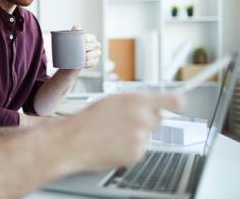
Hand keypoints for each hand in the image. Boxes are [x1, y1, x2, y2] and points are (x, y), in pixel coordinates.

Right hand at [67, 92, 184, 171]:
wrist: (73, 141)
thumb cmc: (87, 120)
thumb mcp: (111, 101)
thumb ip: (134, 102)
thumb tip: (150, 104)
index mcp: (135, 100)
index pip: (171, 100)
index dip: (177, 102)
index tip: (181, 103)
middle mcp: (142, 117)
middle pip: (157, 119)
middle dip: (146, 121)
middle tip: (125, 123)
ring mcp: (141, 137)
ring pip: (147, 136)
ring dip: (135, 136)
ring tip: (113, 135)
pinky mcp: (137, 153)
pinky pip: (139, 149)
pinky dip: (129, 148)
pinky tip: (113, 144)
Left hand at [71, 25, 100, 68]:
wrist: (71, 60)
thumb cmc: (72, 47)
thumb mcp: (72, 39)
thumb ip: (74, 32)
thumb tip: (76, 25)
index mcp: (92, 38)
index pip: (91, 38)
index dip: (85, 40)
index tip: (79, 42)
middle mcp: (96, 45)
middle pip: (92, 46)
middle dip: (84, 48)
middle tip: (77, 50)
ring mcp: (97, 53)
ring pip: (92, 55)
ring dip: (85, 57)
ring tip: (78, 57)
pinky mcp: (95, 61)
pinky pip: (92, 62)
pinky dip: (87, 63)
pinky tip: (82, 63)